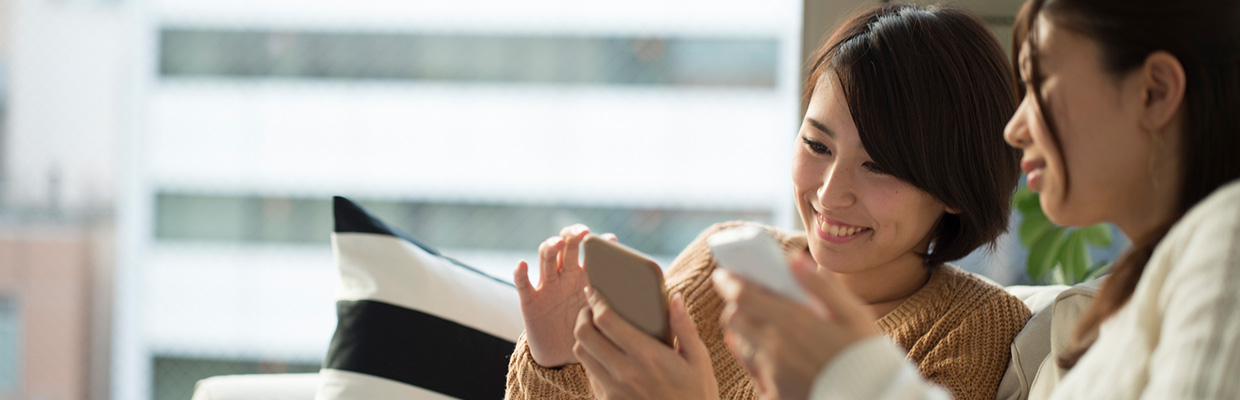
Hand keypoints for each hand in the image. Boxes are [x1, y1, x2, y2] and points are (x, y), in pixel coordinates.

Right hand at [514, 224, 616, 366]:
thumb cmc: (593, 334)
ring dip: (550, 246)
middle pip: (566, 244)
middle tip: (583, 233)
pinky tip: (522, 265)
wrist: (565, 358)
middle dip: (573, 234)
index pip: (591, 250)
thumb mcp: (610, 317)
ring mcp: (547, 286)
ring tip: (557, 243)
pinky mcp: (530, 301)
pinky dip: (520, 272)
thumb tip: (669, 301)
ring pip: (545, 257)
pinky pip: (522, 283)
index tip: (612, 240)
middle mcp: (566, 276)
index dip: (600, 242)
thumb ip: (630, 305)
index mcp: (587, 277)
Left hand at [573, 289, 719, 399]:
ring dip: (583, 337)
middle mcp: (625, 372)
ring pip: (581, 354)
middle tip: (591, 308)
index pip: (606, 320)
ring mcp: (613, 390)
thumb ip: (685, 327)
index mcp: (647, 356)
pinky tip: (602, 354)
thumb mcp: (699, 360)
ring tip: (594, 329)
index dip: (595, 301)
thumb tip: (676, 298)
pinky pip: (589, 374)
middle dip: (583, 315)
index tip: (594, 291)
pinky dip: (590, 359)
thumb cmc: (697, 395)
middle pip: (584, 334)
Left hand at [712, 252, 879, 399]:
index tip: (724, 273)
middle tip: (745, 298)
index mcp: (793, 323)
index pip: (743, 296)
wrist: (872, 398)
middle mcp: (775, 349)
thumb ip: (821, 285)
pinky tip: (767, 352)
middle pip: (735, 319)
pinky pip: (752, 371)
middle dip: (735, 305)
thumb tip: (794, 260)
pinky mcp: (774, 395)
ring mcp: (772, 375)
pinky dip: (753, 357)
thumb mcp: (853, 314)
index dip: (729, 281)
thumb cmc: (865, 354)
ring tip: (763, 324)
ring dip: (744, 330)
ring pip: (741, 344)